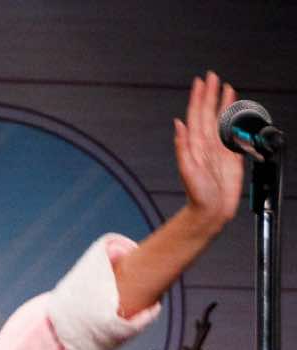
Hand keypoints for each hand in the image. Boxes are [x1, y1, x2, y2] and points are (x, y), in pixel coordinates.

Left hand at [175, 72, 243, 228]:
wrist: (210, 211)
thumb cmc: (196, 194)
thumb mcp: (186, 170)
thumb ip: (182, 147)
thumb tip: (178, 125)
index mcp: (195, 144)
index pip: (196, 114)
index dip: (199, 97)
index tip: (201, 81)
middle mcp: (206, 143)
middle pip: (208, 112)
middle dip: (210, 94)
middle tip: (212, 76)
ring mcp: (218, 149)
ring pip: (221, 120)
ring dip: (223, 103)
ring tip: (225, 88)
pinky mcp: (231, 156)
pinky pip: (233, 133)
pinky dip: (234, 121)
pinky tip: (234, 112)